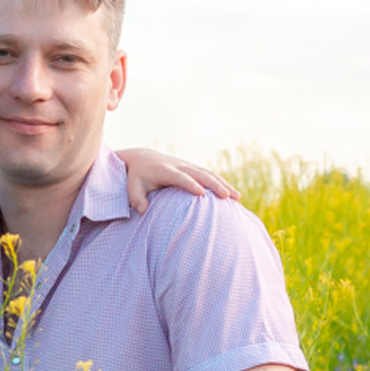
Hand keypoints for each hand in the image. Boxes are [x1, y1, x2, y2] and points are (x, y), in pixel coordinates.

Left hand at [117, 148, 240, 214]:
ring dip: (223, 185)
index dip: (190, 184)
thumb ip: (137, 199)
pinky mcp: (193, 169)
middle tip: (226, 197)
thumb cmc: (137, 177)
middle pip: (200, 174)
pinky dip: (222, 184)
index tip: (201, 194)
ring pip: (209, 174)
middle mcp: (179, 166)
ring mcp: (188, 166)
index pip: (180, 177)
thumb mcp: (132, 188)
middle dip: (214, 185)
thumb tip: (143, 211)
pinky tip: (233, 195)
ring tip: (237, 198)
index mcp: (165, 170)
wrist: (143, 159)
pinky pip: (209, 176)